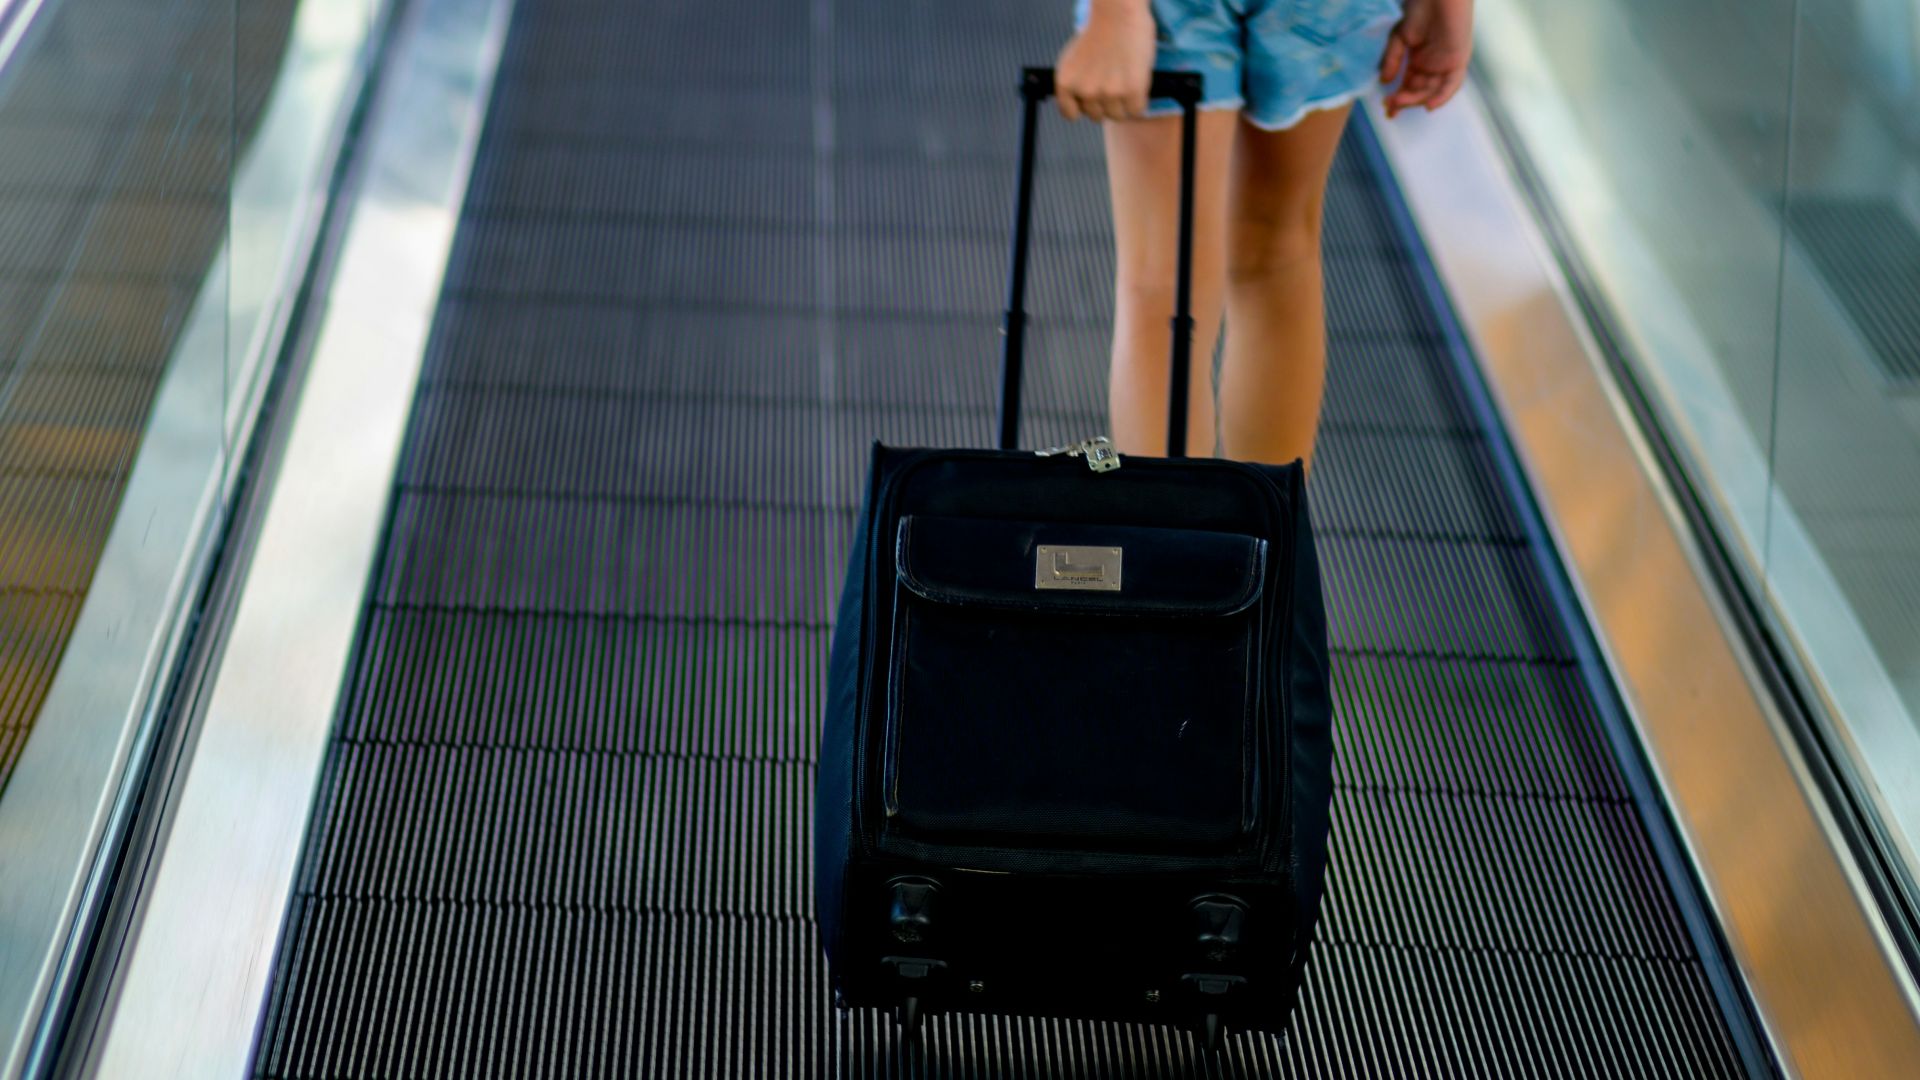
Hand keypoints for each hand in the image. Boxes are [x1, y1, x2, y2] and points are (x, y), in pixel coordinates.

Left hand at [1054, 0, 1157, 121]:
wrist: (1118, 13)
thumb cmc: (1100, 30)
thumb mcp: (1074, 60)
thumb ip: (1076, 82)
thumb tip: (1082, 102)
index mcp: (1065, 83)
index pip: (1070, 113)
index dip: (1083, 106)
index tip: (1092, 97)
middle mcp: (1084, 91)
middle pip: (1097, 116)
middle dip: (1105, 103)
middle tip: (1113, 83)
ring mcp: (1108, 93)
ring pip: (1117, 115)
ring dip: (1123, 103)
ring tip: (1125, 80)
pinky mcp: (1131, 92)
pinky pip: (1136, 110)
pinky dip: (1139, 100)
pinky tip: (1137, 83)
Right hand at [1379, 0, 1472, 117]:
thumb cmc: (1419, 10)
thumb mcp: (1398, 38)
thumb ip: (1392, 61)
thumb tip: (1384, 83)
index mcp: (1419, 61)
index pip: (1409, 86)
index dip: (1398, 100)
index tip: (1386, 110)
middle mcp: (1433, 66)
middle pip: (1419, 92)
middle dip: (1404, 101)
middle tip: (1388, 105)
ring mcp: (1446, 64)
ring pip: (1432, 91)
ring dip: (1416, 100)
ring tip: (1398, 101)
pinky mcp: (1458, 60)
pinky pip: (1452, 85)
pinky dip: (1442, 97)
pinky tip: (1428, 107)